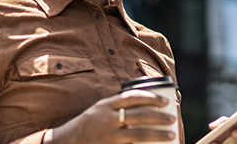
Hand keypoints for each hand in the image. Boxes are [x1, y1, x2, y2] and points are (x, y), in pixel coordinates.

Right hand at [47, 90, 176, 143]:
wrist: (65, 143)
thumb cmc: (86, 126)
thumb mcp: (98, 110)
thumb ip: (116, 107)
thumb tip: (143, 104)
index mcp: (105, 105)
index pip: (132, 97)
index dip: (151, 97)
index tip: (165, 100)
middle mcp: (107, 119)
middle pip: (138, 115)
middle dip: (158, 117)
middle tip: (172, 118)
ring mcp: (108, 136)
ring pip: (138, 134)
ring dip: (157, 134)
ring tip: (170, 134)